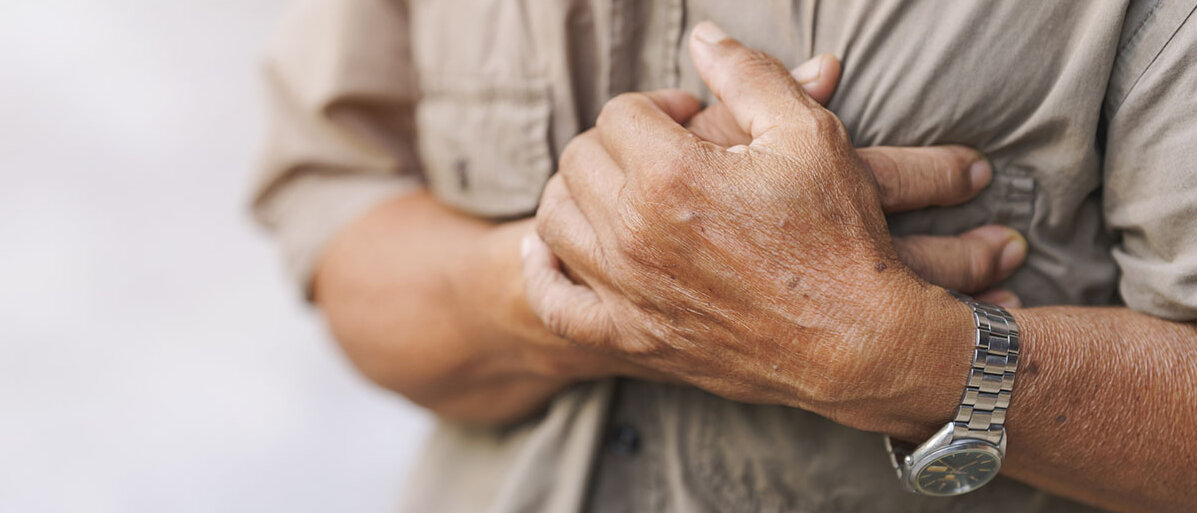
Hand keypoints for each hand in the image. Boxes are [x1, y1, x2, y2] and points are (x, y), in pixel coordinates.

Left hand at [522, 22, 976, 432]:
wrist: (860, 344)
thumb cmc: (840, 237)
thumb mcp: (809, 135)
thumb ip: (747, 74)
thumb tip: (703, 36)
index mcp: (671, 174)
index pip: (620, 113)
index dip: (658, 104)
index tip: (692, 117)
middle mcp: (634, 233)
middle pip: (581, 159)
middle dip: (619, 142)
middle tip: (664, 151)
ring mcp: (627, 291)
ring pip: (556, 219)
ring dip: (580, 194)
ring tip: (622, 191)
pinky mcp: (631, 338)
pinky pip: (556, 304)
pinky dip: (544, 273)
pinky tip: (553, 251)